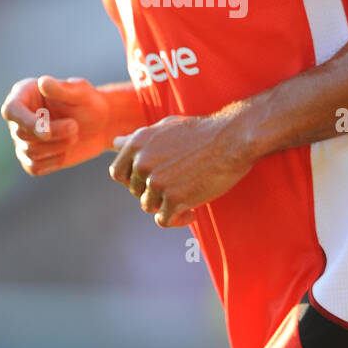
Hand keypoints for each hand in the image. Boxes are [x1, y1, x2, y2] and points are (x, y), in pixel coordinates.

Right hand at [0, 75, 112, 175]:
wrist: (100, 124)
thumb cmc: (88, 102)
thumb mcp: (80, 92)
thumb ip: (61, 88)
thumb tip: (43, 82)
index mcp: (24, 95)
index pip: (11, 110)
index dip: (26, 123)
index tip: (47, 133)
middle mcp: (19, 117)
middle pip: (23, 134)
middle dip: (52, 134)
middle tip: (75, 127)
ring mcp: (24, 139)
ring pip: (30, 152)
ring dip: (56, 147)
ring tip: (75, 135)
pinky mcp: (32, 158)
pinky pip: (34, 167)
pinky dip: (53, 162)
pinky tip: (67, 152)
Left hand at [109, 113, 253, 227]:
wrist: (232, 139)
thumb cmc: (200, 132)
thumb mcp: (164, 127)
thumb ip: (138, 138)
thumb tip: (115, 142)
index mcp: (137, 143)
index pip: (119, 173)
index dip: (133, 180)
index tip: (151, 180)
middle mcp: (142, 162)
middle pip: (135, 191)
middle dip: (153, 192)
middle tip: (177, 185)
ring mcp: (157, 182)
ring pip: (149, 206)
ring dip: (166, 205)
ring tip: (186, 197)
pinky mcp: (174, 199)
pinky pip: (164, 220)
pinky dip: (178, 219)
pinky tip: (193, 211)